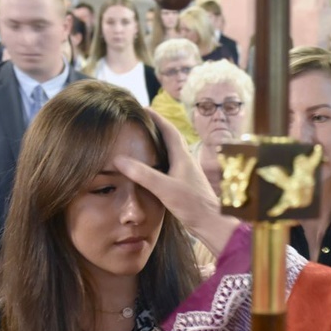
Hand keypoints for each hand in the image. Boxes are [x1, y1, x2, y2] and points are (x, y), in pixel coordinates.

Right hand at [114, 109, 239, 255]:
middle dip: (157, 128)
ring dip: (159, 145)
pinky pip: (170, 166)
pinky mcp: (185, 184)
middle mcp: (186, 162)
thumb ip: (143, 174)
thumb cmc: (192, 204)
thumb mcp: (164, 188)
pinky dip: (160, 161)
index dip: (157, 118)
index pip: (169, 131)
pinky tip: (152, 168)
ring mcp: (187, 173)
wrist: (211, 222)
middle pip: (172, 139)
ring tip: (143, 141)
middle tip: (142, 122)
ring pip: (172, 153)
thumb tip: (119, 160)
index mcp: (183, 157)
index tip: (144, 108)